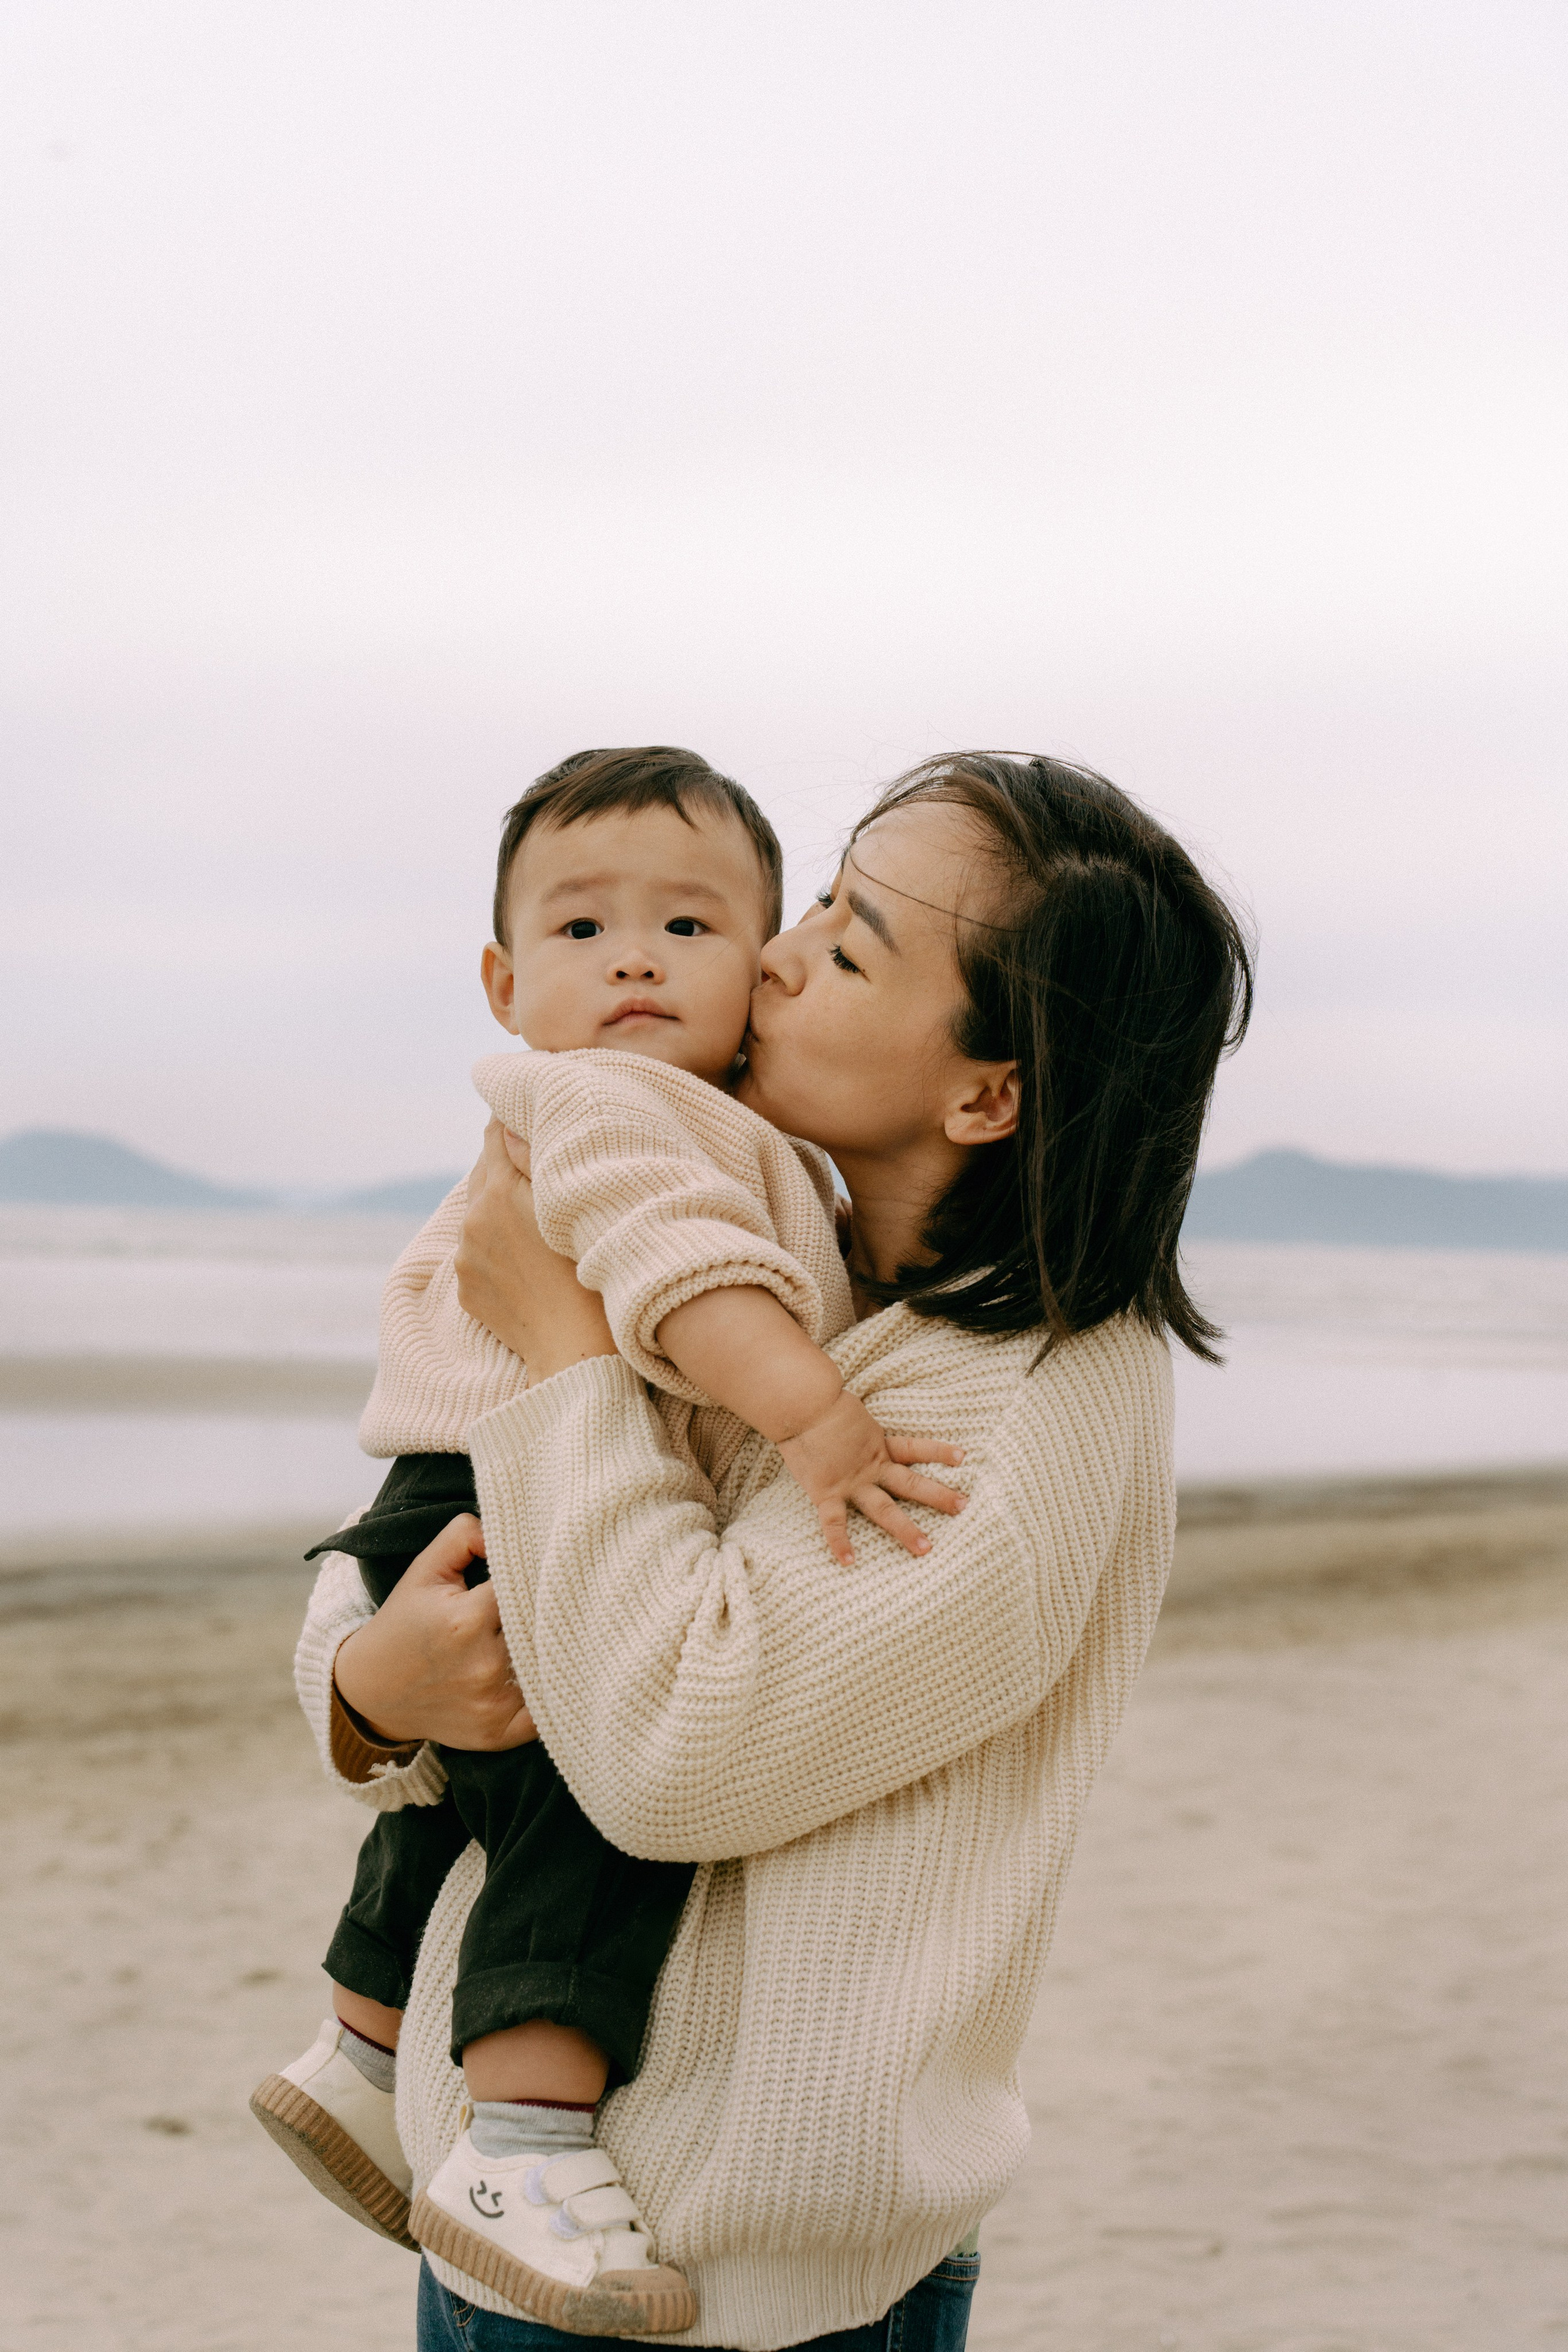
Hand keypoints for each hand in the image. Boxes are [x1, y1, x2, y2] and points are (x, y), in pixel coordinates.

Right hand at [332, 1514, 538, 1750]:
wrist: (373, 1692)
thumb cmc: (405, 1623)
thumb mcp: (426, 1569)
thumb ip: (466, 1534)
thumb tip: (507, 1531)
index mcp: (468, 1620)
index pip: (528, 1588)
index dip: (532, 1579)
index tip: (531, 1577)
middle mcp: (484, 1666)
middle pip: (541, 1628)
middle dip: (543, 1615)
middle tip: (550, 1606)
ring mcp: (494, 1704)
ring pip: (547, 1665)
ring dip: (547, 1651)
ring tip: (545, 1637)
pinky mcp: (500, 1734)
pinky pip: (545, 1711)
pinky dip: (546, 1693)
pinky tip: (538, 1675)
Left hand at [455, 1120, 614, 1378]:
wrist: (577, 1353)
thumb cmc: (591, 1277)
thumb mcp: (572, 1208)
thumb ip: (535, 1158)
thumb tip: (507, 1125)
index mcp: (498, 1191)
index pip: (494, 1133)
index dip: (512, 1121)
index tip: (531, 1117)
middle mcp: (472, 1221)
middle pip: (484, 1170)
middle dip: (508, 1165)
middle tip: (542, 1168)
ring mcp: (465, 1258)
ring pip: (480, 1213)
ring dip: (502, 1208)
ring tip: (538, 1220)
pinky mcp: (467, 1289)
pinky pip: (478, 1252)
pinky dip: (498, 1246)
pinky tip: (529, 1260)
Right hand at [776, 1391, 966, 1565]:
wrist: (801, 1405)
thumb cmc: (819, 1402)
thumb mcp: (848, 1412)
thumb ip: (856, 1425)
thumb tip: (852, 1422)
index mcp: (876, 1444)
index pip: (915, 1448)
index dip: (938, 1452)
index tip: (962, 1457)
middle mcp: (870, 1466)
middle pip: (911, 1484)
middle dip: (938, 1496)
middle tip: (964, 1506)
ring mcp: (851, 1482)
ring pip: (885, 1509)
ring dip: (906, 1529)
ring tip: (926, 1549)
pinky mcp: (826, 1492)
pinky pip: (834, 1522)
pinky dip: (839, 1542)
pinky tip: (848, 1561)